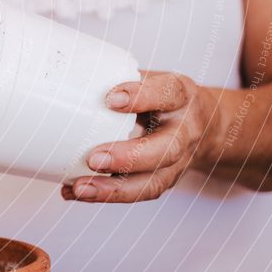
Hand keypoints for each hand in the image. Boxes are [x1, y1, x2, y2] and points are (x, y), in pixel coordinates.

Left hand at [62, 71, 219, 202]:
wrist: (205, 125)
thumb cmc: (162, 97)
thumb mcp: (150, 79)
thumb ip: (118, 79)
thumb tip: (65, 77)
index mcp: (180, 96)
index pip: (168, 93)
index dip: (142, 96)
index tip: (111, 99)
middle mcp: (185, 130)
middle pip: (166, 148)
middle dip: (129, 157)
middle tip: (93, 158)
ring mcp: (177, 161)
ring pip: (152, 182)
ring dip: (114, 189)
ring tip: (80, 187)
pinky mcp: (164, 180)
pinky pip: (137, 192)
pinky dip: (104, 194)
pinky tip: (75, 191)